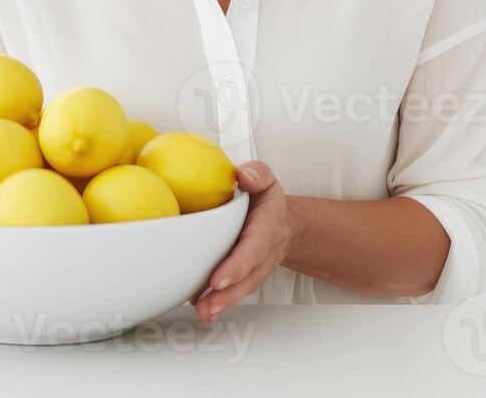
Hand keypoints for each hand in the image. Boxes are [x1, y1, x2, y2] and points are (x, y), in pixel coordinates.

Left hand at [190, 160, 297, 323]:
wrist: (282, 223)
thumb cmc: (266, 201)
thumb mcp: (266, 180)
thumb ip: (258, 174)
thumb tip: (244, 174)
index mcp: (266, 227)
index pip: (254, 247)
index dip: (238, 264)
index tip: (219, 278)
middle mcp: (262, 253)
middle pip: (248, 277)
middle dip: (229, 293)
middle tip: (207, 304)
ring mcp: (254, 268)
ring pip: (241, 289)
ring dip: (222, 303)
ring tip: (203, 312)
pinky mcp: (243, 277)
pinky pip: (233, 292)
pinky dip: (219, 305)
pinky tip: (204, 313)